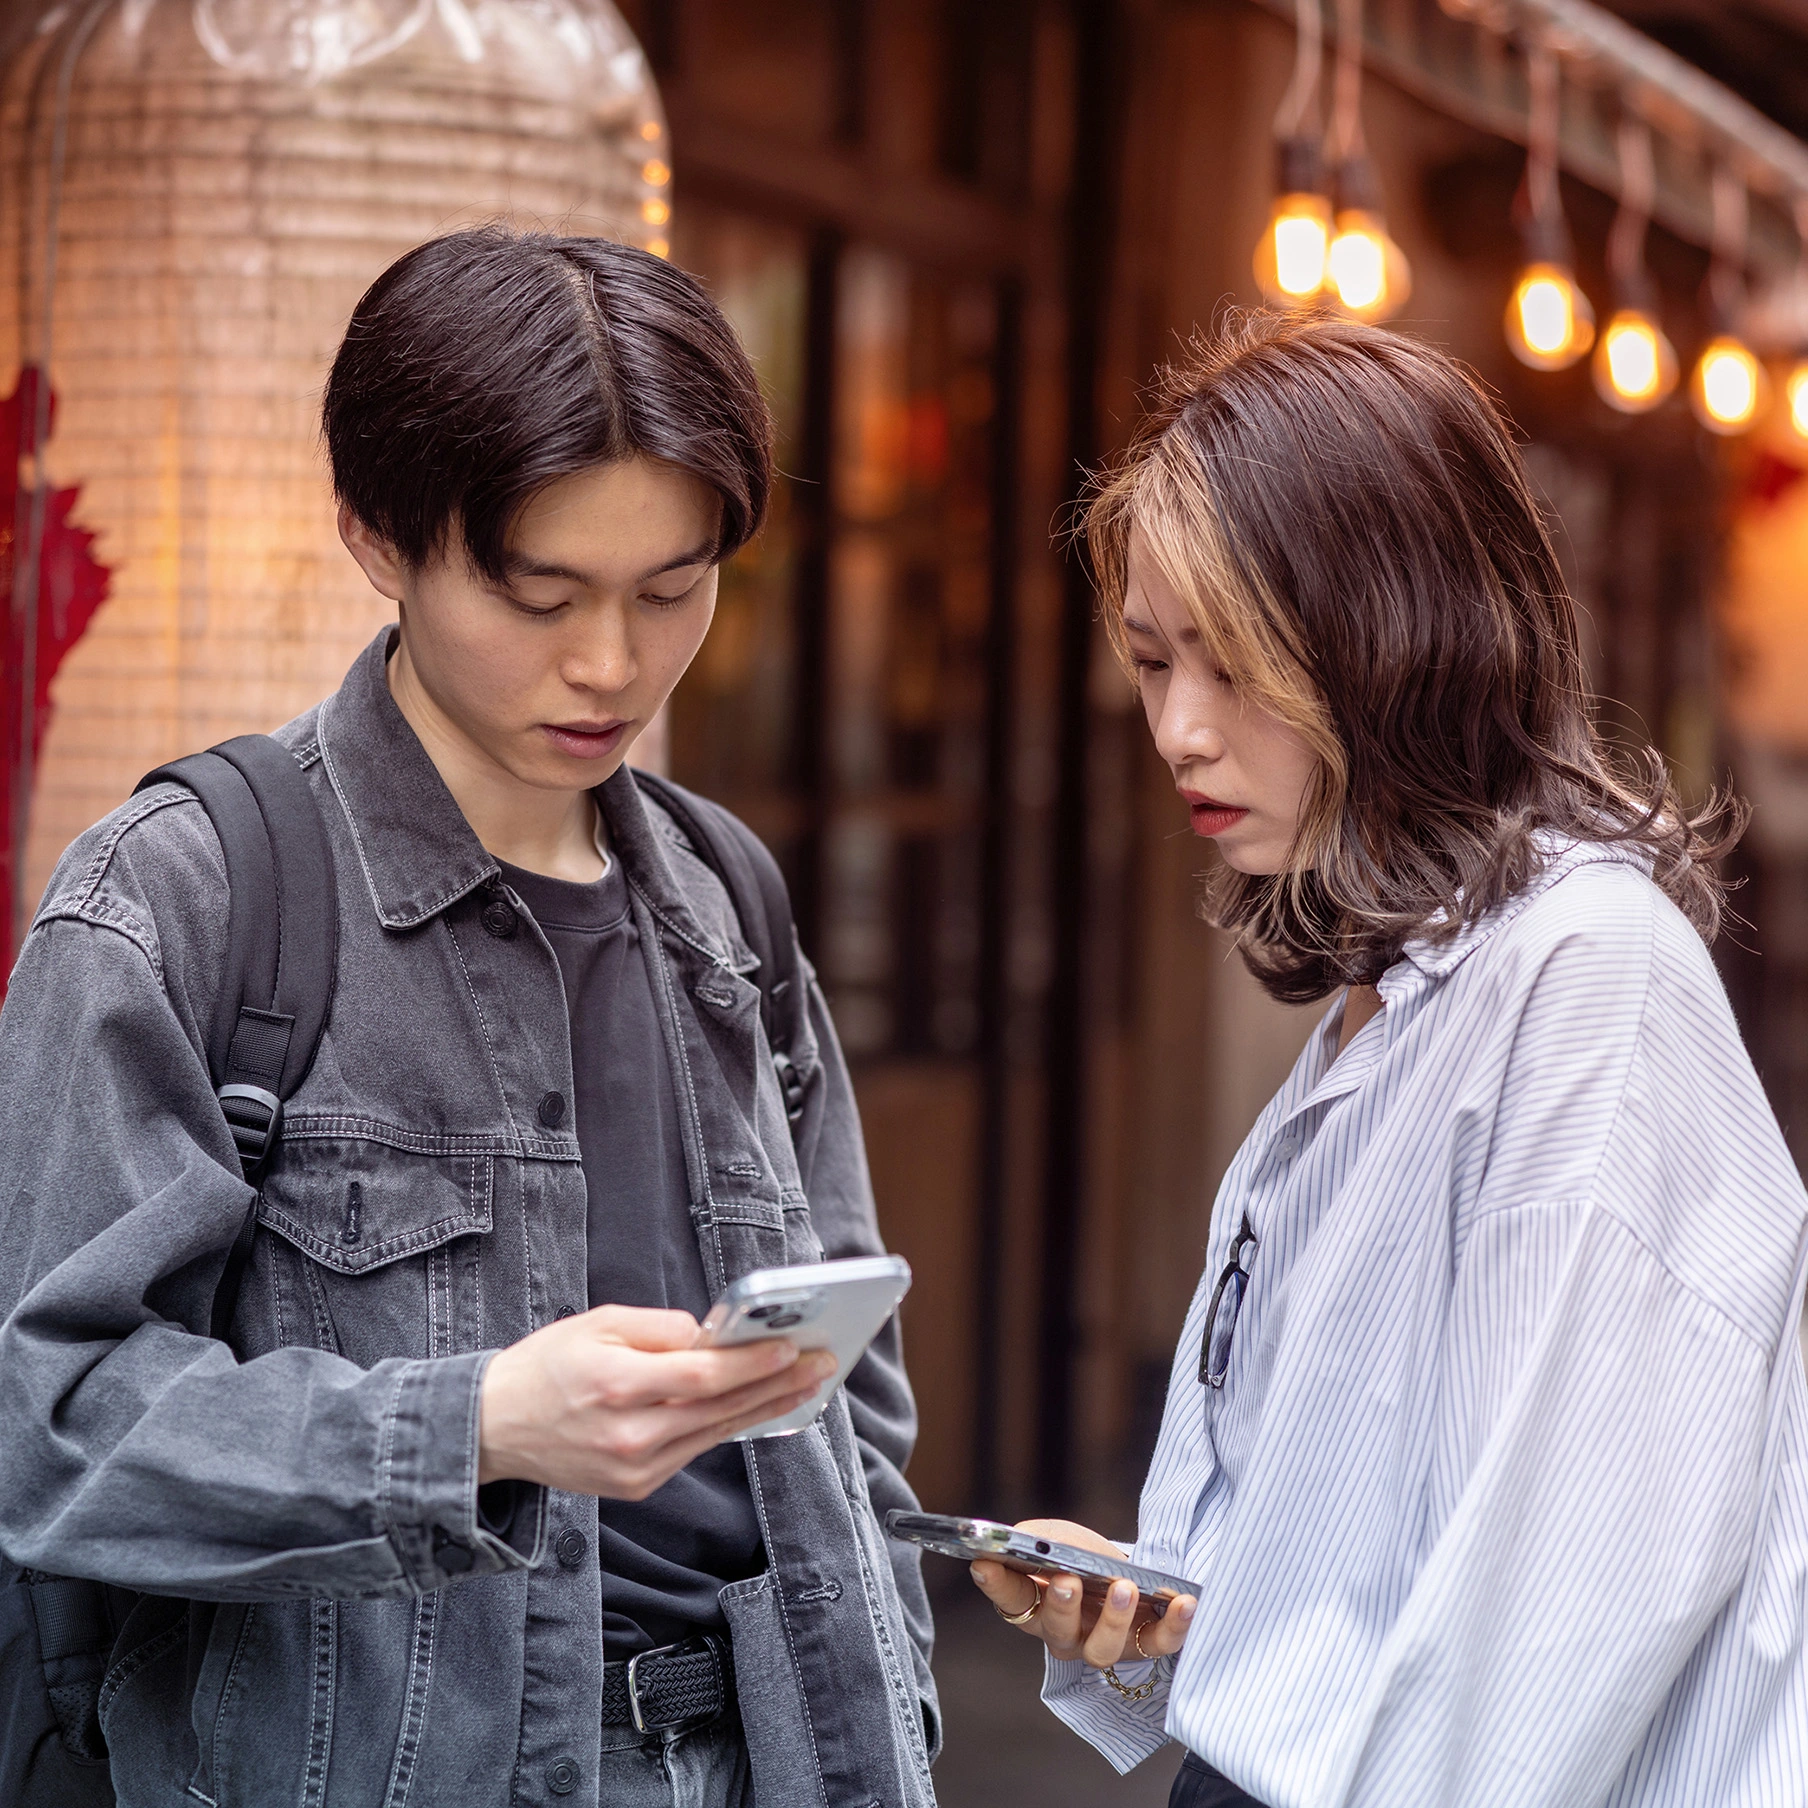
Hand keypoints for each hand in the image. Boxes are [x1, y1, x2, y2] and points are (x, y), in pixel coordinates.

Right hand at [478, 1304, 835, 1497]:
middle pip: (721, 1408)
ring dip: (766, 1408)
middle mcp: (629, 1433)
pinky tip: (760, 1408)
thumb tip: (714, 1336)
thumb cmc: (547, 1365)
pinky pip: (695, 1450)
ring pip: (716, 1433)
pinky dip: (730, 1427)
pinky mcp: (636, 1486)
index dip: (753, 1363)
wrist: (494, 1428)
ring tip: (808, 1385)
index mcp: (616, 1384)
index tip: (794, 1346)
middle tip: (823, 1364)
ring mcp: (635, 1468)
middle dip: (778, 1383)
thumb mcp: (598, 1322)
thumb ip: (661, 1327)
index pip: (702, 1376)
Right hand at [969, 1518, 1195, 1669]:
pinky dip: (1174, 1625)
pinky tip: (1185, 1602)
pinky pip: (1158, 1644)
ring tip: (1126, 1588)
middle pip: (1056, 1631)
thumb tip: (1019, 1539)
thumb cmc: (1083, 1555)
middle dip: (1061, 1606)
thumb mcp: (1057, 1536)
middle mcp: (1065, 1634)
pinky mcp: (1144, 1645)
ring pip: (1102, 1649)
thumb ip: (1037, 1538)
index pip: (1009, 1599)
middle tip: (1068, 1580)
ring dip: (1114, 1619)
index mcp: (1036, 1606)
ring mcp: (1104, 1643)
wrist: (1129, 1569)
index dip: (995, 1584)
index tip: (984, 1564)